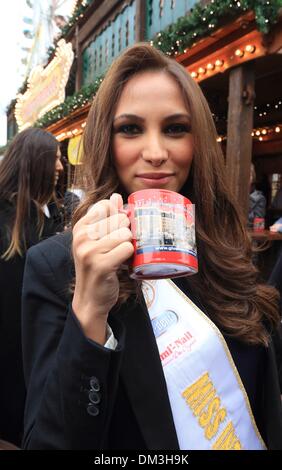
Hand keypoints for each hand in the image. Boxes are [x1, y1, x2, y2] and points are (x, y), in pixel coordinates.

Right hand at [72, 193, 133, 342]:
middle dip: (125, 233)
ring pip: (126, 234)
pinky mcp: (102, 265)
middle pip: (120, 219)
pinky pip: (128, 249)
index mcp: (80, 227)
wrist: (90, 299)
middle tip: (116, 248)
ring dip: (128, 246)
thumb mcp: (97, 240)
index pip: (107, 206)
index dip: (118, 216)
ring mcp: (90, 251)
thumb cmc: (96, 267)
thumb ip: (107, 217)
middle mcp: (82, 237)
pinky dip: (130, 257)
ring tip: (118, 256)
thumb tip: (116, 196)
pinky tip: (121, 264)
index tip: (114, 231)